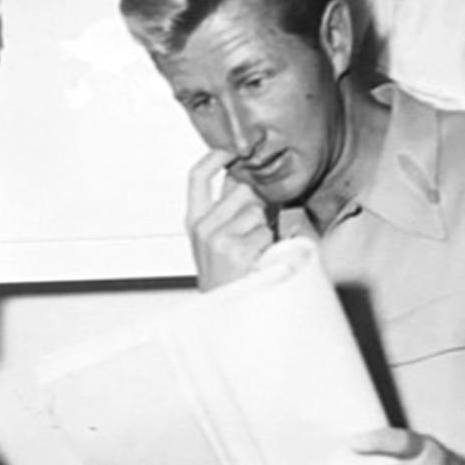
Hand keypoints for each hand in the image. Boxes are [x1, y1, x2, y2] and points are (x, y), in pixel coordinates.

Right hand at [187, 149, 273, 289]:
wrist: (224, 315)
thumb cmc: (226, 278)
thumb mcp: (215, 242)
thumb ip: (227, 211)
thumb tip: (250, 181)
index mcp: (195, 221)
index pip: (198, 176)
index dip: (215, 155)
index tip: (230, 149)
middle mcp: (203, 227)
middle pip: (240, 188)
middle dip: (256, 202)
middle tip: (257, 226)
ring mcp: (218, 238)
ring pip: (256, 209)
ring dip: (264, 227)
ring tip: (255, 250)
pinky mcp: (236, 250)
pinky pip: (266, 232)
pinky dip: (269, 245)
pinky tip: (258, 259)